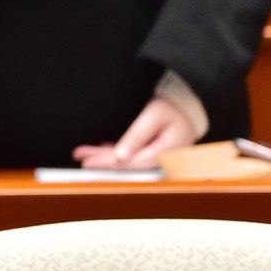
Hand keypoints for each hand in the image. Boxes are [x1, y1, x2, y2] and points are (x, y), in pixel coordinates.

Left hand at [72, 95, 200, 170]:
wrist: (190, 106)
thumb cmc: (174, 108)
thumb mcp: (154, 116)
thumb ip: (138, 136)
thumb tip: (120, 157)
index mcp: (166, 153)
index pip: (132, 163)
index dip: (108, 164)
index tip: (88, 163)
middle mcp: (161, 160)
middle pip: (127, 164)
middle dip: (102, 161)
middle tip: (80, 158)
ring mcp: (158, 158)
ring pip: (127, 160)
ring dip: (105, 156)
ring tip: (84, 153)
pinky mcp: (154, 152)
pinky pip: (132, 155)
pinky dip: (115, 152)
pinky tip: (102, 150)